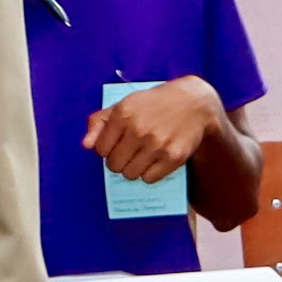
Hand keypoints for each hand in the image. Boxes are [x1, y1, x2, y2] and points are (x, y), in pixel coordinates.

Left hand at [82, 77, 224, 185]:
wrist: (194, 103)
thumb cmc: (155, 104)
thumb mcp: (124, 104)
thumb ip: (99, 122)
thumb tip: (86, 145)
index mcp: (123, 114)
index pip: (101, 150)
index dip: (107, 149)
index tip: (117, 144)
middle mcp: (138, 130)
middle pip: (114, 165)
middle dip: (119, 161)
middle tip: (130, 152)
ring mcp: (157, 145)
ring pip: (130, 174)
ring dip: (134, 169)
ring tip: (143, 156)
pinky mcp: (173, 157)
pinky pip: (149, 178)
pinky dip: (150, 173)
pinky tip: (155, 160)